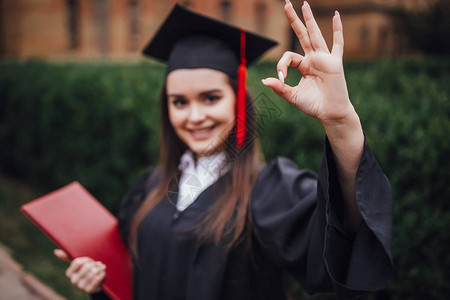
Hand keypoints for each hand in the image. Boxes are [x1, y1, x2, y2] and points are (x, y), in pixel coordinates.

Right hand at [54, 249, 105, 293]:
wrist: (96, 283)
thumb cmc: (87, 269)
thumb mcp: (79, 263)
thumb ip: (68, 257)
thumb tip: (56, 251)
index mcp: (69, 273)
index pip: (78, 262)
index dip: (86, 259)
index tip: (90, 260)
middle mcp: (73, 281)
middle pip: (86, 266)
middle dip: (94, 264)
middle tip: (96, 265)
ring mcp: (81, 286)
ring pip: (92, 272)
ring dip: (99, 268)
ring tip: (101, 268)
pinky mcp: (89, 290)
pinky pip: (97, 278)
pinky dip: (102, 274)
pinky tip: (102, 273)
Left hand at [262, 0, 354, 125]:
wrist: (330, 114)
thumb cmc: (313, 105)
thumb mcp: (292, 96)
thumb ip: (279, 87)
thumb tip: (264, 80)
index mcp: (304, 66)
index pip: (289, 57)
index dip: (281, 65)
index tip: (281, 78)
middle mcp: (314, 59)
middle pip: (302, 35)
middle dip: (293, 20)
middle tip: (285, 3)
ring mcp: (325, 59)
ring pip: (315, 35)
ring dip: (309, 19)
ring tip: (303, 4)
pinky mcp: (335, 63)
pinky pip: (337, 43)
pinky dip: (337, 30)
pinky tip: (336, 16)